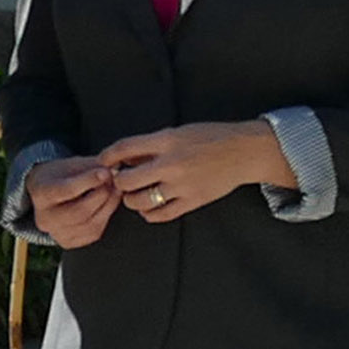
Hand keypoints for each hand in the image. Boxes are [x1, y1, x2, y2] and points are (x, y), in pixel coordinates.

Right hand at [22, 155, 119, 249]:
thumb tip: (114, 174)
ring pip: (90, 225)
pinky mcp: (68, 242)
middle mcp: (44, 218)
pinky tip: (107, 205)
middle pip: (79, 212)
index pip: (66, 190)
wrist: (48, 192)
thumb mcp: (72, 164)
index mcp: (41, 194)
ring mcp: (55, 233)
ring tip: (115, 192)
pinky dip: (105, 218)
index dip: (88, 182)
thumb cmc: (61, 175)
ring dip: (108, 207)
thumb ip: (92, 167)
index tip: (106, 173)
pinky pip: (93, 233)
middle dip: (102, 196)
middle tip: (114, 182)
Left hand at [95, 121, 293, 226]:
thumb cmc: (210, 138)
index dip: (108, 156)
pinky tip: (148, 207)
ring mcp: (181, 186)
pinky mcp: (191, 202)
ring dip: (131, 199)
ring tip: (133, 194)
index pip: (125, 148)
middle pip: (127, 180)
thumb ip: (151, 145)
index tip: (104, 161)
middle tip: (120, 180)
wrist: (243, 152)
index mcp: (167, 141)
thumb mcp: (178, 133)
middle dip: (118, 181)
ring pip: (140, 201)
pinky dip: (148, 213)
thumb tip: (124, 157)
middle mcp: (171, 164)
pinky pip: (160, 215)